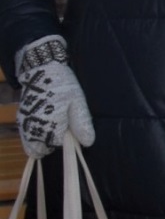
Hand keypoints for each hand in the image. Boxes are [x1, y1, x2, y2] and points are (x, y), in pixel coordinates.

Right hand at [13, 35, 93, 159]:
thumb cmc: (62, 85)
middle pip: (43, 148)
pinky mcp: (21, 119)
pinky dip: (35, 134)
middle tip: (62, 127)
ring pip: (32, 144)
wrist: (41, 70)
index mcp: (50, 125)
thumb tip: (88, 142)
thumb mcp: (77, 103)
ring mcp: (25, 124)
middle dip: (52, 142)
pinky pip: (26, 136)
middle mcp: (34, 127)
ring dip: (42, 140)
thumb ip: (81, 124)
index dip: (66, 140)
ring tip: (54, 124)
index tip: (71, 128)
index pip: (58, 145)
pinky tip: (45, 123)